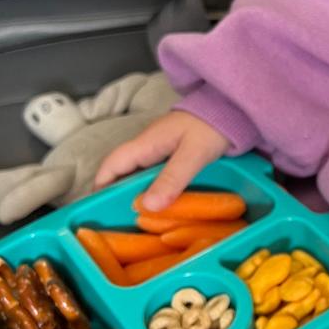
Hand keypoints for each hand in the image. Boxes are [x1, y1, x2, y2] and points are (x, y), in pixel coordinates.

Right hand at [94, 110, 227, 210]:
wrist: (232, 108)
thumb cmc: (212, 127)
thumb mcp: (193, 155)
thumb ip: (172, 179)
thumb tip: (148, 206)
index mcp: (145, 144)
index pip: (111, 165)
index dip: (100, 186)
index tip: (97, 209)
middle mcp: (147, 146)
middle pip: (122, 171)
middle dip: (116, 194)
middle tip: (119, 220)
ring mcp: (160, 149)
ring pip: (139, 174)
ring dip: (136, 193)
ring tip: (138, 218)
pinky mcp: (173, 153)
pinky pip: (155, 174)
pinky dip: (153, 189)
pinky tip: (161, 204)